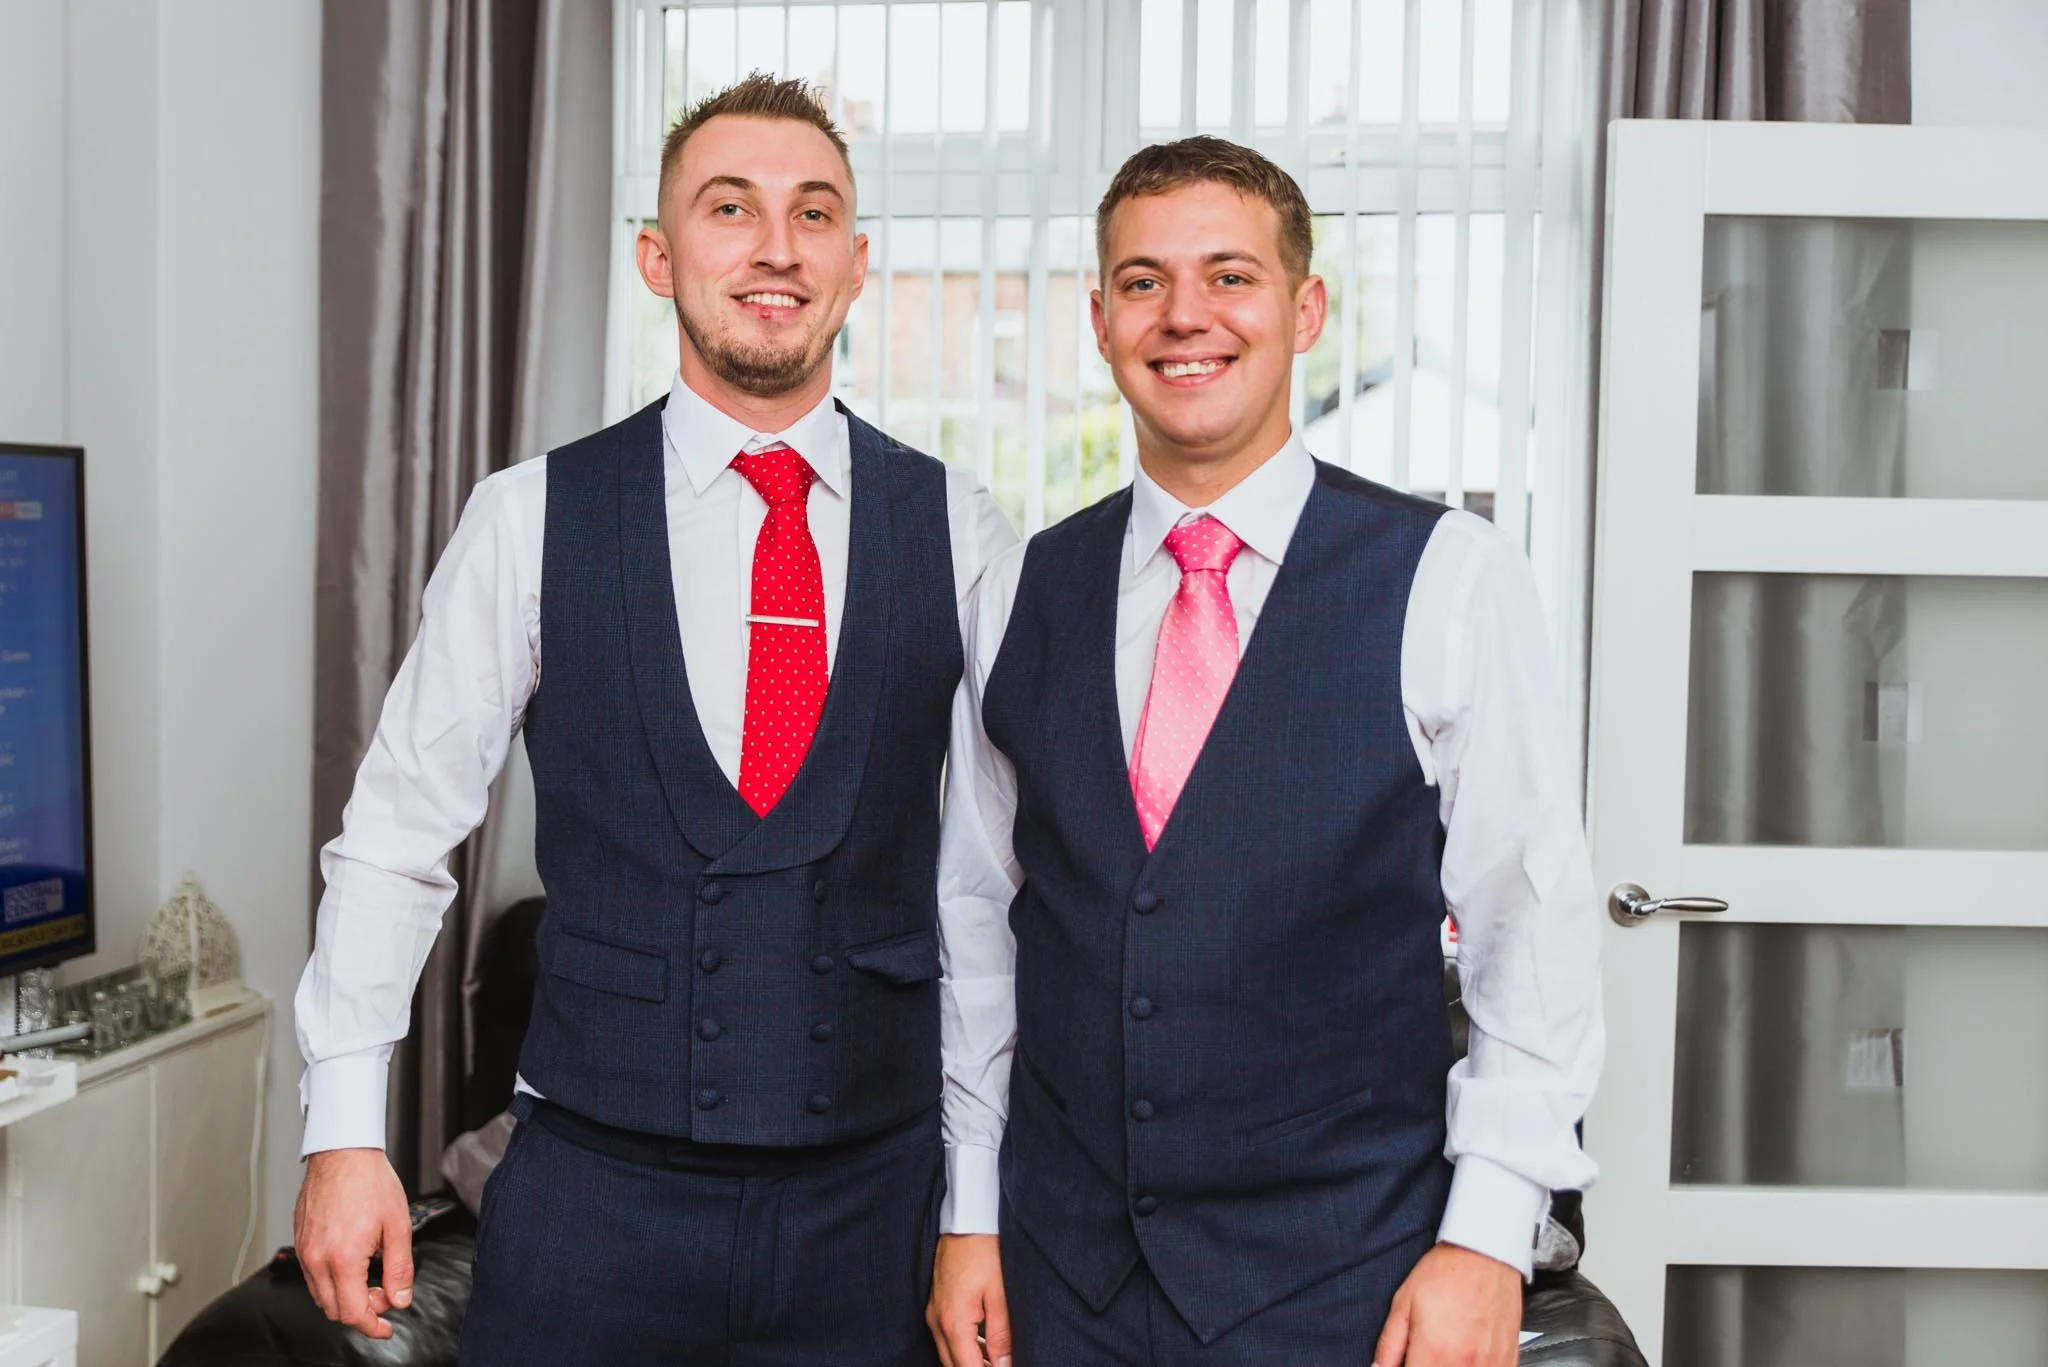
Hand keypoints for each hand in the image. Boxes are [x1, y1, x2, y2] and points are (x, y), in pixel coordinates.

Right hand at [294, 1148, 413, 1340]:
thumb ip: (399, 1268)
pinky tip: (353, 1264)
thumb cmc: (370, 1182)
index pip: (352, 1312)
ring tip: (371, 1278)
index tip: (385, 1327)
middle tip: (385, 1293)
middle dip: (362, 1310)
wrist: (343, 1151)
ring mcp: (304, 1250)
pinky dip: (332, 1281)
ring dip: (345, 1297)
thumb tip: (399, 1299)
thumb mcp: (398, 1226)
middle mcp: (317, 1259)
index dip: (372, 1326)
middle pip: (334, 1310)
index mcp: (342, 1259)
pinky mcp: (300, 1240)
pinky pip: (312, 1275)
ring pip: (321, 1295)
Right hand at [927, 1233, 1011, 1366]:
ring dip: (971, 1361)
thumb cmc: (984, 1252)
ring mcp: (933, 1314)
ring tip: (998, 1361)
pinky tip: (985, 1347)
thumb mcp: (999, 1294)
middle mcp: (937, 1323)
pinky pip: (947, 1338)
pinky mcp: (936, 1306)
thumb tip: (1005, 1364)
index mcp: (953, 1322)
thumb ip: (1000, 1335)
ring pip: (948, 1354)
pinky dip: (964, 1347)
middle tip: (1003, 1366)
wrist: (965, 1221)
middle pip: (953, 1366)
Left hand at [1373, 1242, 1520, 1366]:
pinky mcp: (1508, 1360)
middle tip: (1423, 1354)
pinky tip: (1467, 1356)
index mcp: (1434, 1352)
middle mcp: (1464, 1363)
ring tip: (1445, 1352)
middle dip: (1426, 1366)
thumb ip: (1389, 1346)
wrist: (1484, 1253)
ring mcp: (1490, 1364)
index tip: (1405, 1362)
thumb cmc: (1447, 1273)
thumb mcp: (1403, 1304)